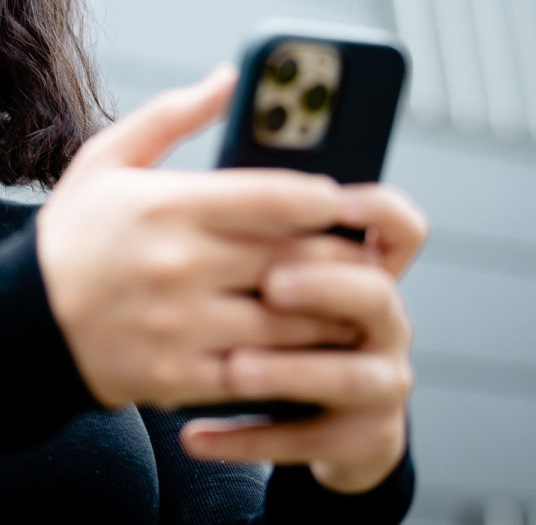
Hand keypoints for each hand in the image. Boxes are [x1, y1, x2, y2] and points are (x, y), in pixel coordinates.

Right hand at [36, 66, 373, 409]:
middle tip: (360, 253)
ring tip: (343, 302)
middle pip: (297, 260)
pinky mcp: (180, 375)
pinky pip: (261, 374)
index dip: (325, 199)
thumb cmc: (72, 236)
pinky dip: (295, 364)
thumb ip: (172, 115)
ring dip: (330, 313)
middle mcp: (178, 264)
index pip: (275, 197)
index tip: (340, 200)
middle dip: (342, 258)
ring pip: (292, 322)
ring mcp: (181, 325)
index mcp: (165, 205)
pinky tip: (306, 352)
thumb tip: (230, 77)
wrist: (20, 323)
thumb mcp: (105, 159)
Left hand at [180, 184, 427, 493]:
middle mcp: (382, 321)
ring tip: (234, 368)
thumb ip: (254, 215)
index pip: (397, 227)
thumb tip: (209, 151)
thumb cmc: (274, 315)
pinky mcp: (357, 437)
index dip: (375, 211)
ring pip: (348, 375)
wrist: (305, 409)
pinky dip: (247, 438)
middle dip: (322, 287)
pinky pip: (307, 439)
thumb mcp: (268, 261)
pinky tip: (193, 435)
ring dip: (289, 371)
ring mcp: (377, 381)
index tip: (330, 200)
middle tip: (269, 284)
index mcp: (362, 267)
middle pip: (374, 293)